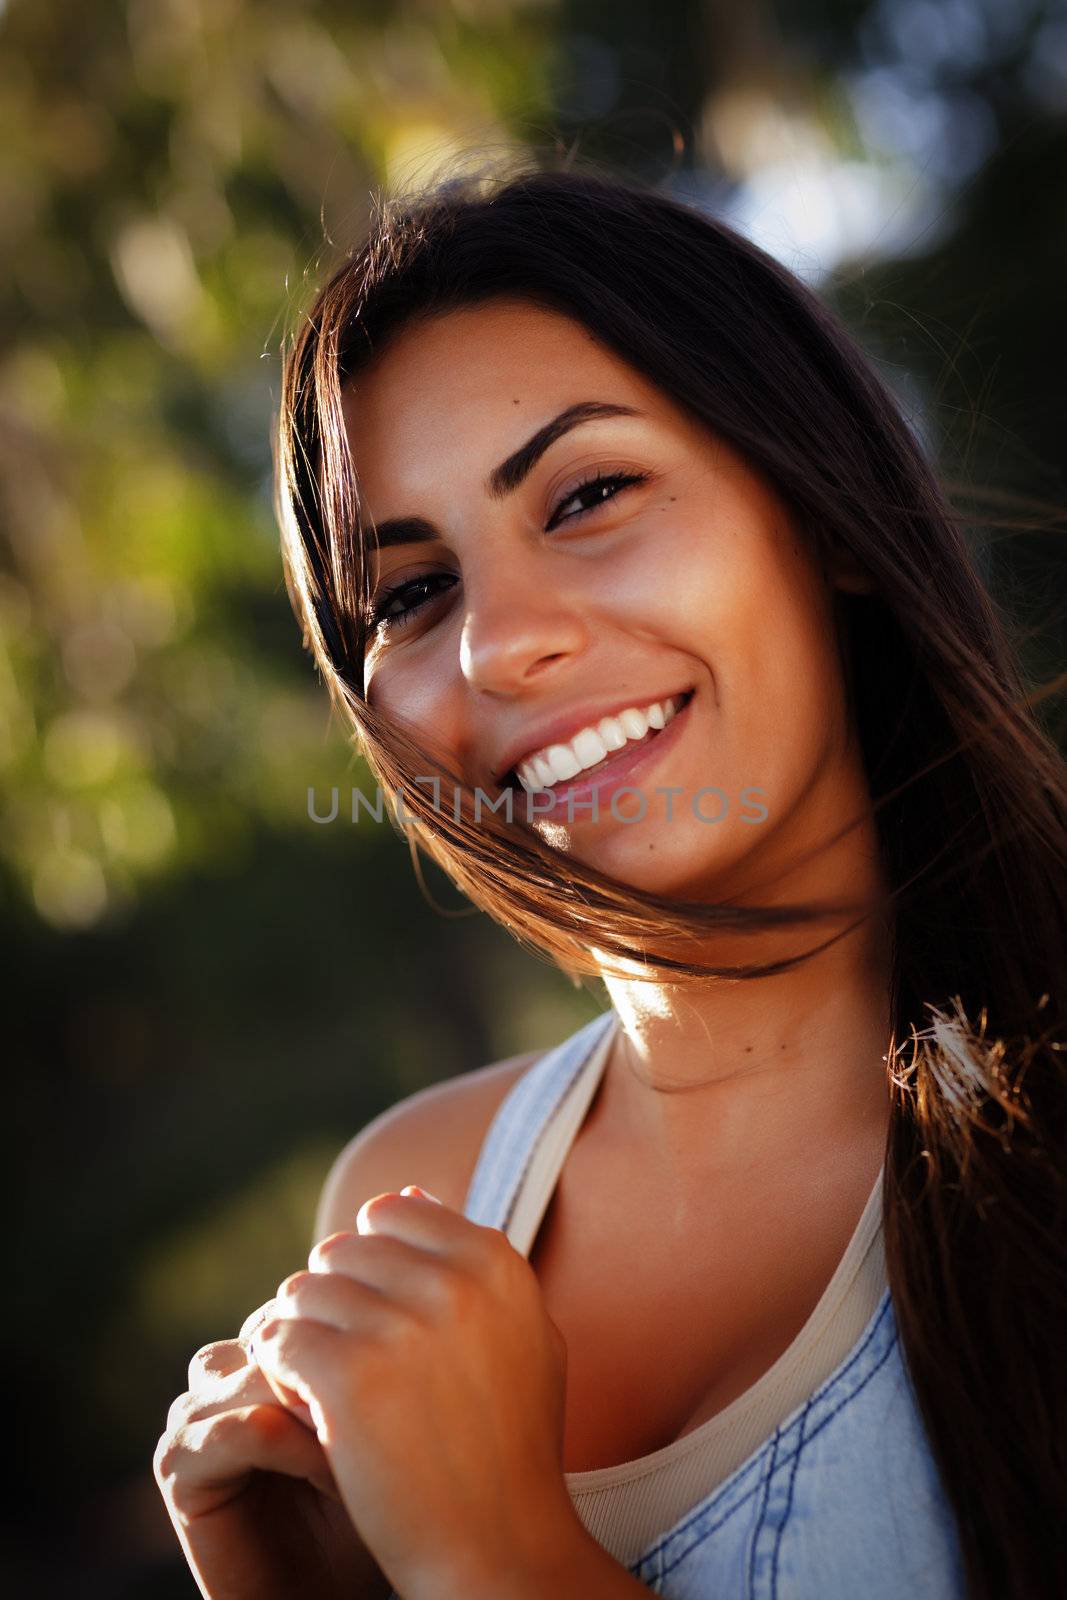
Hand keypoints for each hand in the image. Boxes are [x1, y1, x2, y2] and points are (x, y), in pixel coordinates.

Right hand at [153, 1299, 391, 1599]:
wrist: (331, 1595)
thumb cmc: (374, 1506)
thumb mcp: (382, 1418)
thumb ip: (373, 1354)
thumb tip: (404, 1285)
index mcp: (272, 1346)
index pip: (306, 1299)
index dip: (356, 1331)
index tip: (408, 1373)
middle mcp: (228, 1371)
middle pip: (279, 1329)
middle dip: (337, 1367)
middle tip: (386, 1412)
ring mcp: (198, 1415)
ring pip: (257, 1372)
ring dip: (316, 1408)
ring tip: (362, 1448)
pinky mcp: (180, 1466)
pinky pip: (233, 1428)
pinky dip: (288, 1448)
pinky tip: (333, 1473)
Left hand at [249, 1186, 581, 1597]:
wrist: (499, 1550)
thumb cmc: (508, 1448)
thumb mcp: (518, 1337)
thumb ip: (467, 1263)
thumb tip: (406, 1192)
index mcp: (496, 1263)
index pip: (392, 1213)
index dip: (372, 1267)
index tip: (377, 1320)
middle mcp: (454, 1283)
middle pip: (342, 1249)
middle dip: (332, 1300)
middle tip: (340, 1359)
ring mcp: (402, 1327)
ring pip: (303, 1291)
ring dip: (301, 1335)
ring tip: (320, 1387)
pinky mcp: (350, 1377)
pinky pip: (279, 1339)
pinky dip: (277, 1371)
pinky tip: (302, 1409)